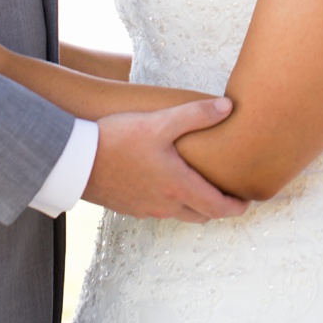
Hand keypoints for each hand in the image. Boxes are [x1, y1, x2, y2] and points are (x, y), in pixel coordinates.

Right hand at [83, 98, 251, 221]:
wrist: (73, 161)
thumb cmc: (117, 140)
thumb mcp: (160, 122)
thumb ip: (196, 115)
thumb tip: (228, 106)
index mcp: (179, 187)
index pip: (219, 208)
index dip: (238, 206)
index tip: (249, 199)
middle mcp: (165, 205)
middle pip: (203, 216)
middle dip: (220, 207)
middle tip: (230, 192)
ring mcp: (146, 210)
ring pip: (181, 215)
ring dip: (196, 205)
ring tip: (202, 185)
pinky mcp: (129, 208)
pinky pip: (160, 211)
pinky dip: (173, 203)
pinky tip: (168, 183)